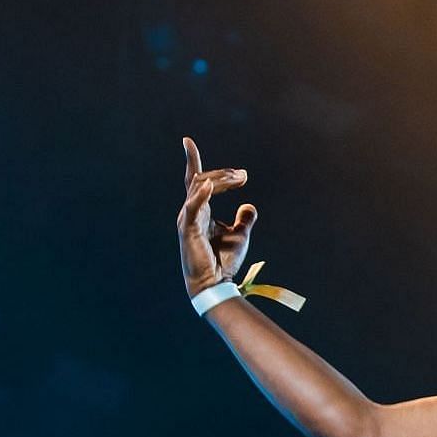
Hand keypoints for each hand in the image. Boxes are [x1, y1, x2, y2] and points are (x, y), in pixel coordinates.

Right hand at [177, 136, 256, 297]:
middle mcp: (190, 211)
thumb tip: (249, 205)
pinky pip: (193, 207)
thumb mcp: (239, 235)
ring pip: (199, 187)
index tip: (207, 153)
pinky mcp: (188, 229)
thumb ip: (243, 220)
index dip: (197, 162)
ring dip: (220, 180)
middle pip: (201, 180)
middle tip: (243, 175)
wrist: (214, 283)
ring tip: (239, 178)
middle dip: (223, 174)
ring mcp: (187, 219)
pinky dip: (201, 194)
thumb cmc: (222, 260)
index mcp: (200, 210)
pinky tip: (211, 186)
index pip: (197, 180)